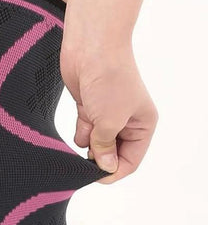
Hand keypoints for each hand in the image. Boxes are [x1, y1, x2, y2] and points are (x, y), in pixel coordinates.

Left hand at [60, 45, 157, 183]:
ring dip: (89, 142)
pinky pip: (84, 132)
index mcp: (142, 125)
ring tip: (89, 125)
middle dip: (100, 156)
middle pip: (113, 153)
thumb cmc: (110, 80)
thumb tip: (105, 167)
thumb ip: (106, 147)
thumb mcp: (110, 120)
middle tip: (88, 155)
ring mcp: (106, 116)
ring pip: (96, 144)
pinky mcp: (89, 109)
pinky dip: (81, 131)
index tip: (96, 176)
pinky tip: (82, 117)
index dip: (114, 171)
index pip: (131, 160)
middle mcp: (126, 122)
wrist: (91, 47)